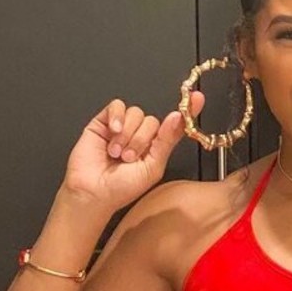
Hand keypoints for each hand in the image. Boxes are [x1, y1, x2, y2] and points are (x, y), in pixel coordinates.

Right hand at [62, 93, 204, 211]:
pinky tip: (112, 134)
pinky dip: (116, 118)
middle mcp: (141, 135)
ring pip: (135, 113)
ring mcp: (123, 127)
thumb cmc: (122, 188)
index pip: (173, 125)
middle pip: (151, 120)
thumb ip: (166, 141)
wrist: (94, 192)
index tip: (197, 98)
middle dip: (140, 141)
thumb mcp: (153, 167)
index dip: (186, 111)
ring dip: (126, 135)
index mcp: (156, 148)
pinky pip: (117, 106)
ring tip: (116, 154)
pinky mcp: (104, 120)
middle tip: (128, 159)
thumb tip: (178, 117)